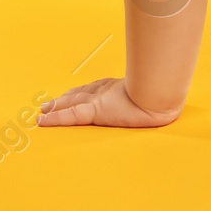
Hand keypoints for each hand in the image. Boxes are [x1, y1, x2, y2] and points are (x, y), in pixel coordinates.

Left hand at [37, 77, 180, 127]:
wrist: (160, 97)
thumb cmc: (162, 95)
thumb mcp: (156, 95)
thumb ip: (154, 93)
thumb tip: (168, 100)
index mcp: (119, 88)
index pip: (95, 89)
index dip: (81, 92)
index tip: (71, 94)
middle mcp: (106, 91)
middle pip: (80, 94)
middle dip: (65, 98)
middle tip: (49, 103)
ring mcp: (100, 100)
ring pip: (71, 103)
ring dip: (56, 107)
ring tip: (43, 111)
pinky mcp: (95, 111)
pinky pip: (70, 116)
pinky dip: (54, 119)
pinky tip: (41, 122)